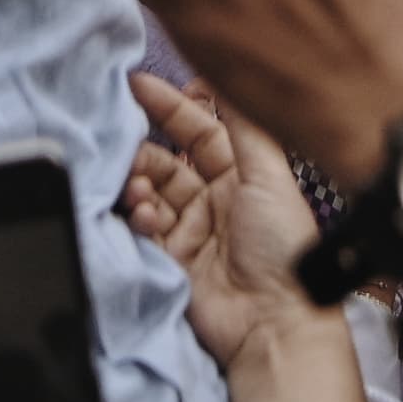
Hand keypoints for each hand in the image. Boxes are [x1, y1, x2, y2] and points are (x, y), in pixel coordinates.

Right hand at [123, 75, 322, 369]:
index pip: (200, 130)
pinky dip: (140, 217)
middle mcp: (214, 199)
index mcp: (242, 175)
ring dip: (139, 184)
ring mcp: (191, 231)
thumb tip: (227, 79)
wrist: (274, 322)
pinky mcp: (171, 261)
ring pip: (151, 193)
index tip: (137, 86)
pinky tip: (145, 216)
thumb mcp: (269, 176)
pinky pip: (144, 229)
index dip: (170, 107)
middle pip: (168, 161)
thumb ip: (244, 127)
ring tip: (138, 186)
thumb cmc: (281, 247)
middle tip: (120, 137)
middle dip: (144, 149)